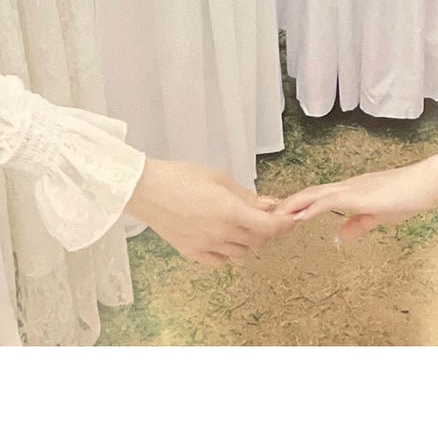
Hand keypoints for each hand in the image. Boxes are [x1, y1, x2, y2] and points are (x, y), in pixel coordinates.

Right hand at [127, 159, 294, 265]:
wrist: (147, 190)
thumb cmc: (180, 177)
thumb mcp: (219, 178)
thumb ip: (246, 195)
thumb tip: (268, 204)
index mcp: (230, 211)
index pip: (269, 227)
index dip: (284, 225)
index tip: (290, 220)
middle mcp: (221, 233)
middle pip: (257, 240)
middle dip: (265, 229)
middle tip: (262, 216)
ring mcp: (206, 246)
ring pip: (241, 252)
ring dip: (247, 240)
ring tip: (240, 224)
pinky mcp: (192, 253)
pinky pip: (220, 260)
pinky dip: (227, 252)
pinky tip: (222, 238)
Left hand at [278, 160, 437, 243]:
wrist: (426, 183)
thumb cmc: (408, 196)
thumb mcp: (380, 215)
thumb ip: (360, 224)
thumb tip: (343, 235)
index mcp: (351, 191)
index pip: (318, 196)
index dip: (299, 204)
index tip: (282, 215)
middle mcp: (347, 186)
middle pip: (310, 193)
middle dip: (289, 204)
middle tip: (267, 217)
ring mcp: (352, 189)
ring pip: (315, 195)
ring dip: (294, 205)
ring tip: (275, 217)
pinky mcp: (359, 195)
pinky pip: (330, 201)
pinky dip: (313, 208)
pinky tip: (300, 217)